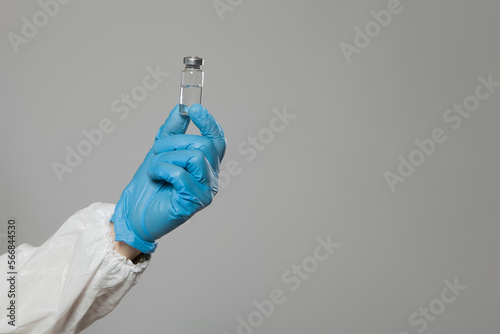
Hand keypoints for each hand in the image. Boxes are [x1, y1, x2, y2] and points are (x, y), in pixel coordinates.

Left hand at [111, 104, 225, 252]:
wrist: (134, 214)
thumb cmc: (149, 186)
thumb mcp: (159, 152)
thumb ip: (172, 132)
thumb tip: (180, 110)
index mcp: (207, 166)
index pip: (217, 140)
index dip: (209, 123)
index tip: (194, 108)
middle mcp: (211, 178)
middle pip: (204, 145)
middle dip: (175, 142)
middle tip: (157, 151)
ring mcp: (206, 192)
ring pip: (194, 157)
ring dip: (167, 157)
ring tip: (156, 168)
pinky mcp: (194, 202)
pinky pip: (180, 174)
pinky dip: (162, 170)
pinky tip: (155, 177)